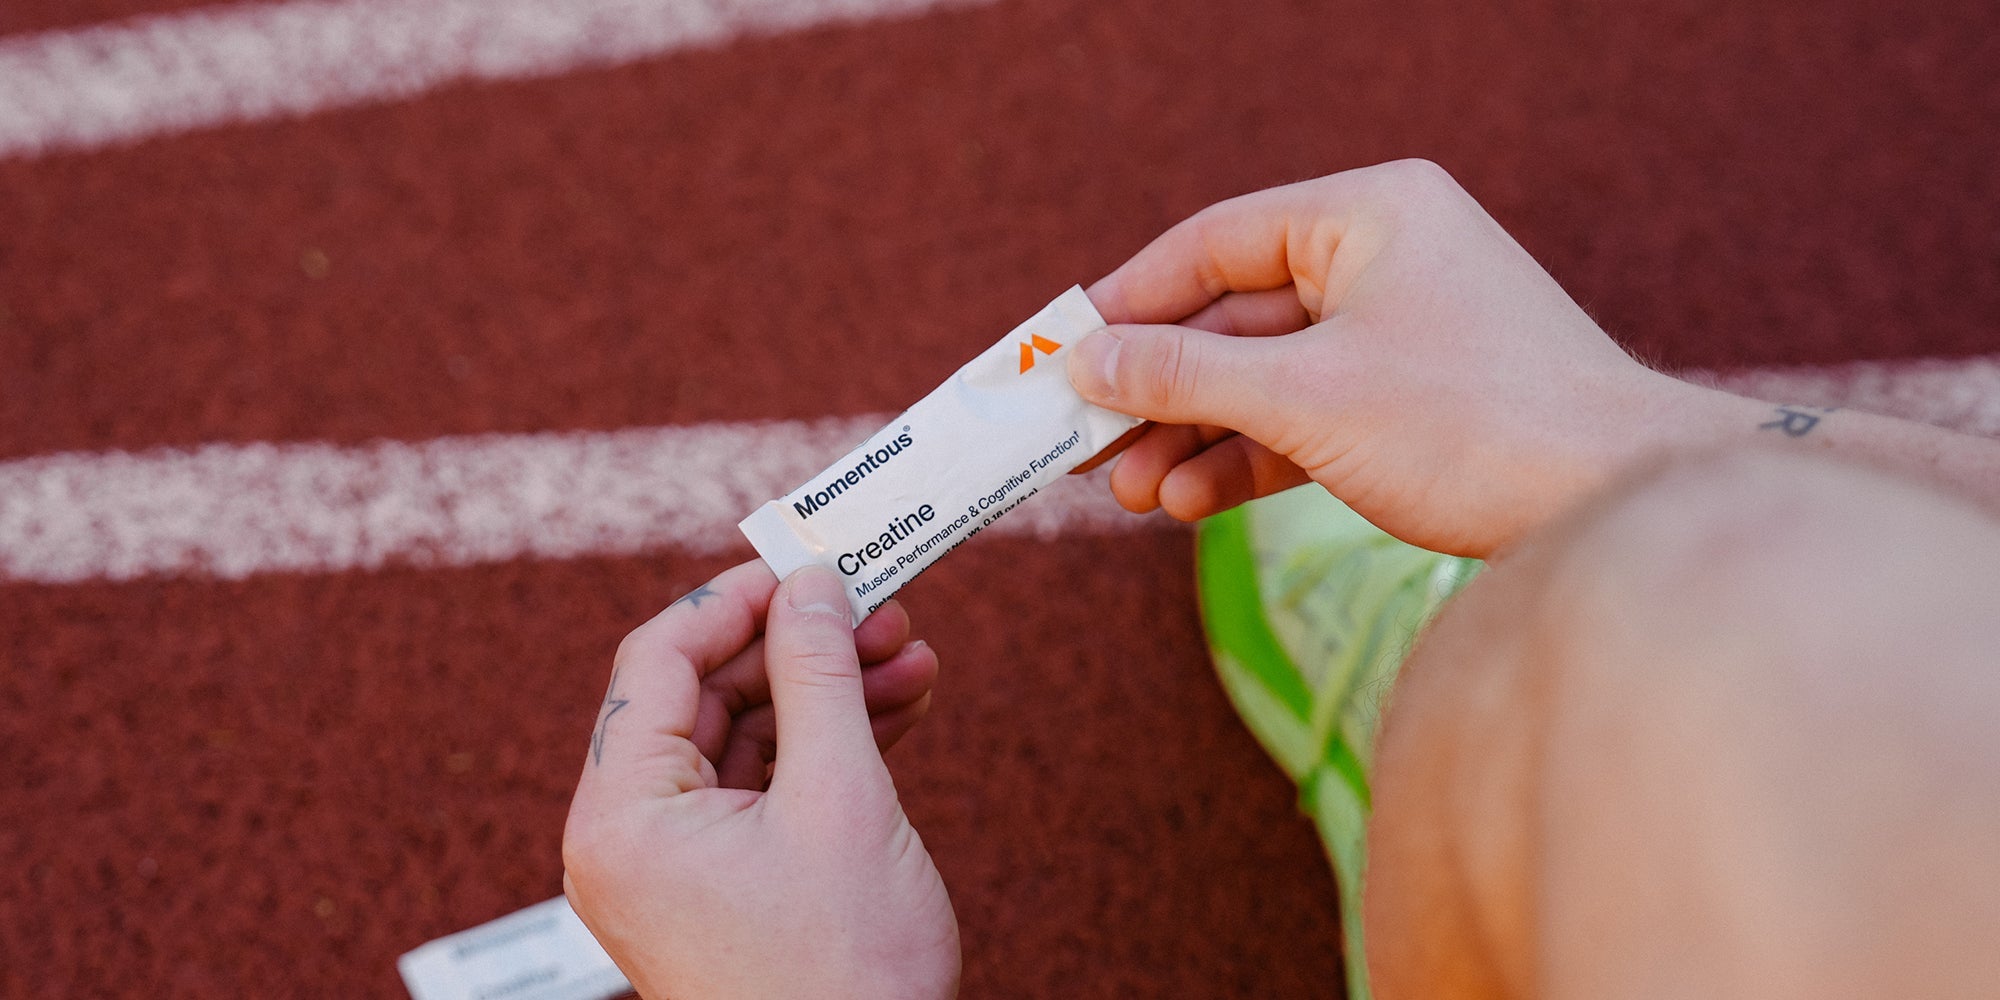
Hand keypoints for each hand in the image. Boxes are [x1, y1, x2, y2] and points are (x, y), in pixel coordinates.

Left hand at [562, 561, 958, 999]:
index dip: (738, 598)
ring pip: (747, 736)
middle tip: (880, 603)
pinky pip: (768, 786)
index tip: (811, 560)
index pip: (659, 660)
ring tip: (911, 655)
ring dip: (829, 691)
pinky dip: (830, 746)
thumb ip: (821, 675)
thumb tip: (812, 584)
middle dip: (802, 645)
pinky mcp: (727, 883)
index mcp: (622, 816)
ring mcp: (679, 864)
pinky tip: (900, 707)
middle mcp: (633, 836)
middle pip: (707, 694)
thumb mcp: (840, 799)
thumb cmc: (843, 975)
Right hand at [1070, 159, 1716, 557]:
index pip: (1214, 241)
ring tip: (1128, 492)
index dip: (1128, 301)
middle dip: (1156, 392)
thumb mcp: (1307, 398)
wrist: (1616, 505)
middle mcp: (1383, 258)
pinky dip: (1248, 459)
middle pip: (1231, 318)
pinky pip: (1303, 418)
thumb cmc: (1478, 425)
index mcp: (1370, 213)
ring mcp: (1399, 332)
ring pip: (1263, 378)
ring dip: (1192, 437)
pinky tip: (1190, 504)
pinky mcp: (1409, 402)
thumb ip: (1184, 376)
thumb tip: (1084, 364)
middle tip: (1081, 446)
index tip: (1060, 354)